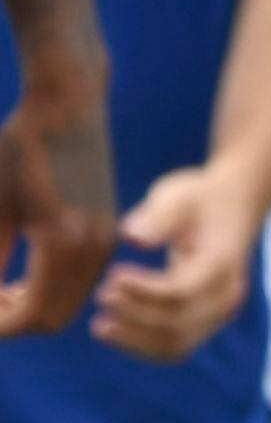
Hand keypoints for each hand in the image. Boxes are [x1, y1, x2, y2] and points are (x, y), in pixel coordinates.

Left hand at [0, 52, 111, 335]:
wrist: (68, 102)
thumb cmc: (21, 146)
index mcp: (64, 243)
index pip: (30, 316)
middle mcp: (94, 246)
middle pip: (54, 318)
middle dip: (14, 321)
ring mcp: (106, 237)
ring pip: (69, 302)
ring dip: (34, 307)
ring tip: (0, 289)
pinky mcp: (108, 226)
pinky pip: (80, 280)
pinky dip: (51, 289)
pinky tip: (24, 274)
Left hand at [90, 165, 259, 361]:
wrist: (233, 206)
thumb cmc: (201, 199)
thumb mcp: (180, 195)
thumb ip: (158, 216)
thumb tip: (130, 236)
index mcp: (224, 262)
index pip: (181, 291)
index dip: (142, 290)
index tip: (111, 275)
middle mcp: (227, 293)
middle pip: (177, 323)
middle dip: (134, 316)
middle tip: (102, 295)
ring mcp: (221, 311)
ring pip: (176, 343)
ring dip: (135, 339)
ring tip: (100, 326)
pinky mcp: (207, 320)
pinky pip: (175, 346)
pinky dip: (143, 346)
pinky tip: (116, 331)